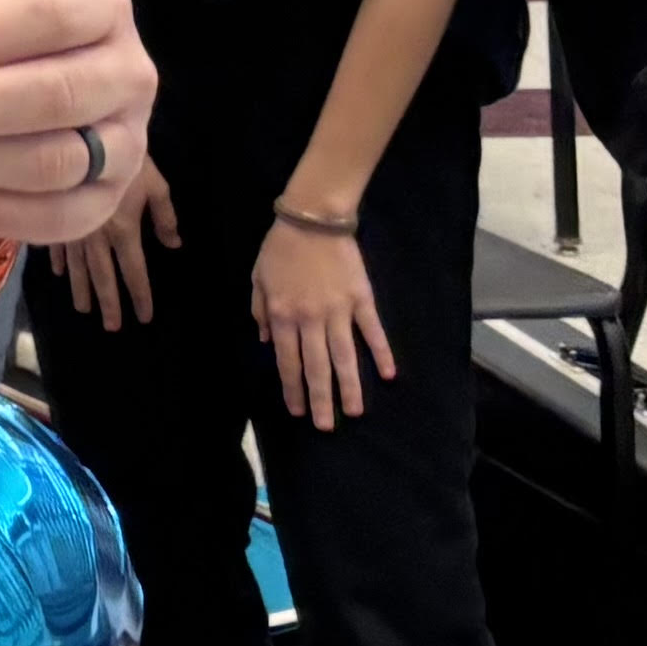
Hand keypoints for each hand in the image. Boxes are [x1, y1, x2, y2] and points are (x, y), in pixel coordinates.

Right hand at [46, 166, 176, 335]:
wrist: (87, 132)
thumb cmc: (129, 155)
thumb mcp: (156, 184)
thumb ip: (165, 217)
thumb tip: (174, 245)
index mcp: (123, 229)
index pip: (134, 271)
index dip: (140, 296)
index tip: (144, 317)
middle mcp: (96, 235)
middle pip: (103, 277)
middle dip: (109, 303)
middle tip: (112, 326)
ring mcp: (72, 226)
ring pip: (77, 266)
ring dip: (82, 289)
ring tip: (84, 309)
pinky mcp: (55, 213)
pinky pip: (55, 243)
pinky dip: (57, 261)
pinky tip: (59, 275)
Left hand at [250, 213, 393, 430]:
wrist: (312, 219)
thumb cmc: (280, 248)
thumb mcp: (257, 279)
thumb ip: (260, 310)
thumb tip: (264, 341)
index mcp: (282, 315)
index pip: (287, 361)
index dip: (291, 388)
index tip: (296, 411)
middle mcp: (310, 319)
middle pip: (316, 367)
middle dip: (320, 399)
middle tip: (326, 426)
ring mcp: (338, 311)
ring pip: (344, 356)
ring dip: (350, 386)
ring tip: (354, 412)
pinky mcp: (362, 299)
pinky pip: (372, 331)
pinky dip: (381, 352)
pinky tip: (389, 374)